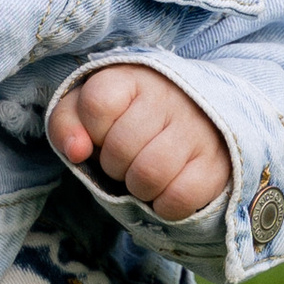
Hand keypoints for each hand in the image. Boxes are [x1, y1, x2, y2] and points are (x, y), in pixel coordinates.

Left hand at [49, 66, 229, 221]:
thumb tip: (76, 151)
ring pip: (149, 176)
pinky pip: (180, 197)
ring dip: (137, 188)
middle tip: (125, 160)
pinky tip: (165, 190)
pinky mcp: (217, 163)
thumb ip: (66, 124)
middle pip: (120, 148)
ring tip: (142, 176)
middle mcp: (169, 98)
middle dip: (113, 165)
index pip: (98, 104)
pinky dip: (164, 205)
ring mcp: (197, 130)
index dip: (93, 130)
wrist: (197, 117)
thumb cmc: (129, 118)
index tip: (102, 133)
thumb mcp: (88, 111)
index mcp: (132, 78)